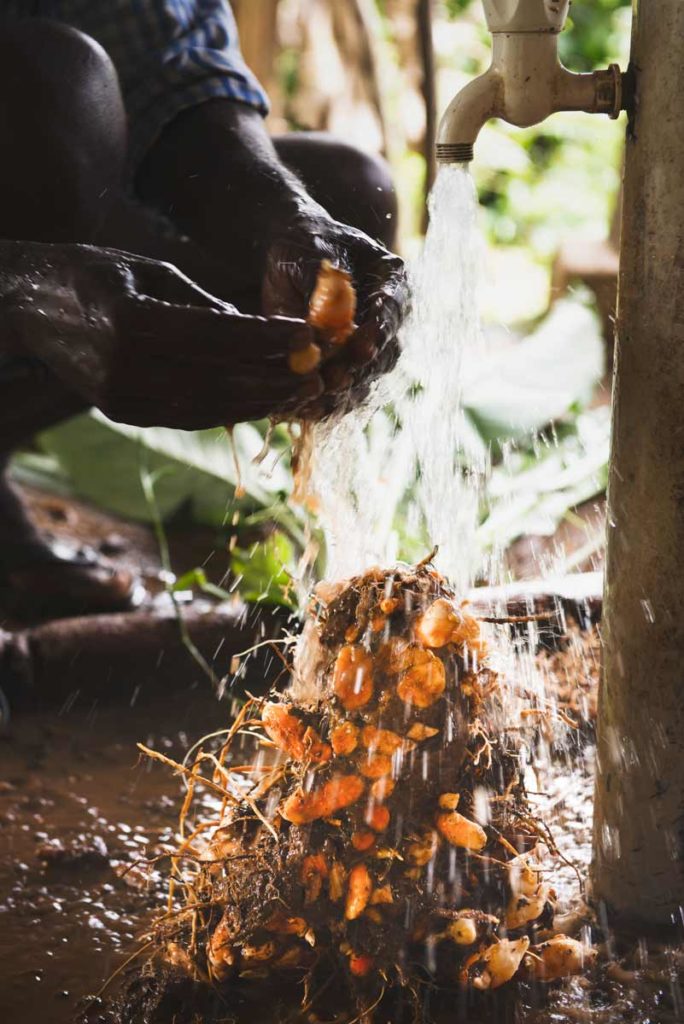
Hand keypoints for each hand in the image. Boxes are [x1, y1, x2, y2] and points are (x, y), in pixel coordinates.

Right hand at [5, 243, 323, 429]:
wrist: (29, 307)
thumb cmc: (95, 273)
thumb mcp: (150, 269)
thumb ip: (204, 301)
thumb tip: (261, 330)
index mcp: (130, 318)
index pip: (216, 334)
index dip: (267, 339)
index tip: (307, 337)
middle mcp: (124, 364)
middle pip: (218, 378)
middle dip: (274, 378)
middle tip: (318, 375)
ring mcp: (121, 395)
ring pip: (206, 406)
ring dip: (258, 402)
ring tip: (297, 393)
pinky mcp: (122, 412)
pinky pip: (185, 416)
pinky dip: (228, 411)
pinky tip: (259, 402)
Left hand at [261, 212, 408, 416]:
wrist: (289, 257)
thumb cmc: (304, 245)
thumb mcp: (309, 254)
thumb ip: (322, 285)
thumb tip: (327, 324)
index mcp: (392, 281)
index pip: (394, 309)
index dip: (380, 331)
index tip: (362, 345)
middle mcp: (388, 319)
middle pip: (386, 353)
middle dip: (360, 369)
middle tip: (336, 377)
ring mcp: (369, 346)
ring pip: (368, 379)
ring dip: (344, 392)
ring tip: (318, 399)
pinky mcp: (347, 366)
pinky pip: (346, 393)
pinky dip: (328, 404)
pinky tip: (307, 410)